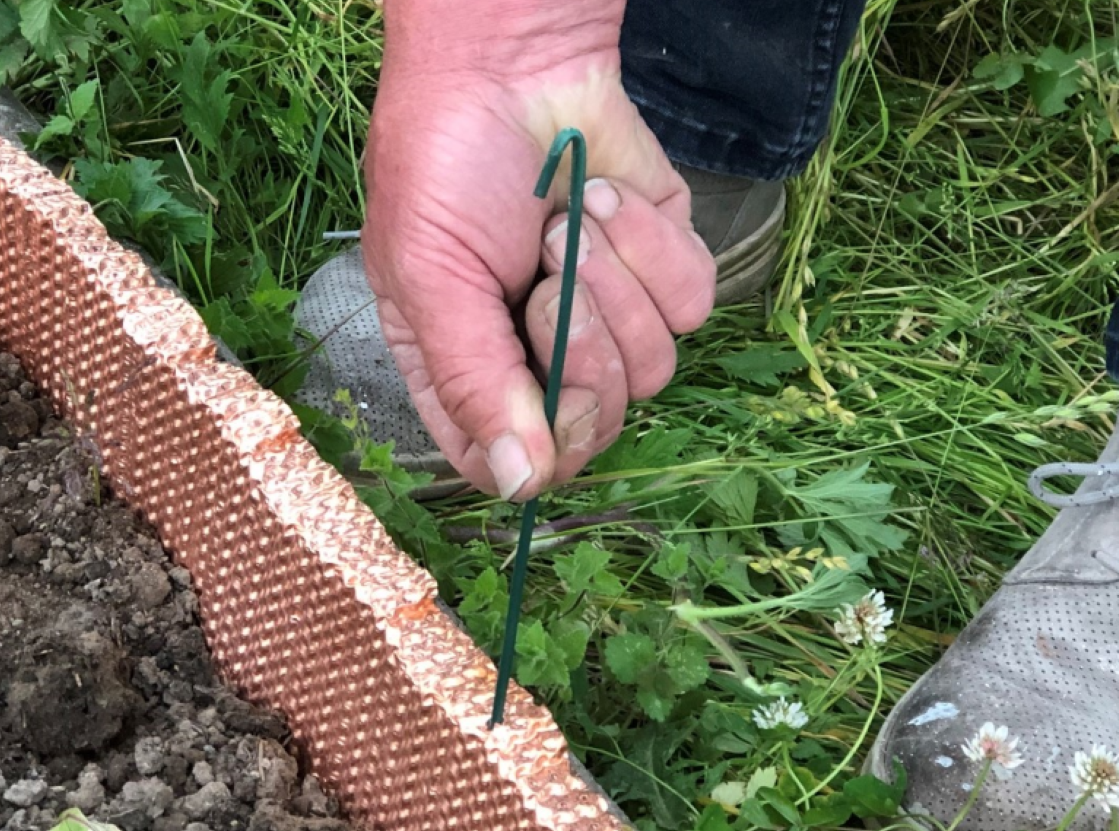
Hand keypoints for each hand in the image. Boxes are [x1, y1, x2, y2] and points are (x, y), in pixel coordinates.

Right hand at [362, 1, 715, 499]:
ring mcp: (605, 315)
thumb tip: (519, 484)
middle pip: (595, 427)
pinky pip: (690, 305)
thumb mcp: (428, 275)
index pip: (513, 465)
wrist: (512, 58)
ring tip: (564, 222)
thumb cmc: (446, 160)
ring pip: (652, 371)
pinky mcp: (661, 270)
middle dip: (580, 350)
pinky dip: (651, 248)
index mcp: (466, 371)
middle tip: (544, 282)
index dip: (542, 448)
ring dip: (610, 285)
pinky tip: (604, 199)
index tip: (545, 394)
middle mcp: (537, 356)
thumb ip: (471, 382)